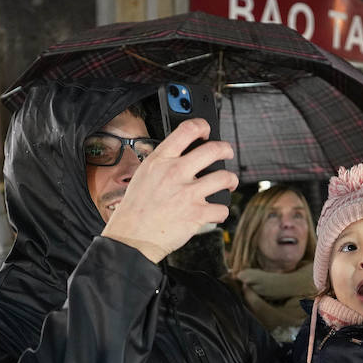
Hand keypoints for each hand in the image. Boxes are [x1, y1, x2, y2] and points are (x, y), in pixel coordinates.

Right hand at [103, 118, 236, 263]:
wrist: (131, 237)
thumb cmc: (135, 208)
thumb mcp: (143, 175)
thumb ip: (163, 162)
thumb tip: (181, 153)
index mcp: (160, 160)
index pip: (187, 130)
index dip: (203, 126)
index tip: (207, 130)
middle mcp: (175, 172)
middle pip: (213, 150)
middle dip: (226, 149)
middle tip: (227, 153)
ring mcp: (188, 193)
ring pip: (225, 178)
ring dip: (231, 180)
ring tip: (229, 183)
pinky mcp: (196, 214)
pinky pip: (222, 208)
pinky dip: (222, 210)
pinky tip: (216, 210)